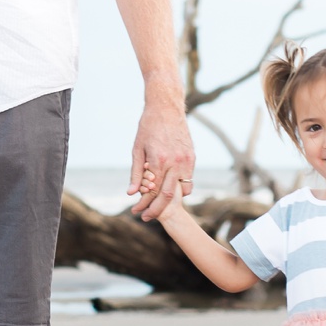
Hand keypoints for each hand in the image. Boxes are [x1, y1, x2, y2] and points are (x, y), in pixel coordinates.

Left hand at [128, 94, 195, 220]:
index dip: (144, 204)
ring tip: (158, 204)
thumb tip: (132, 193)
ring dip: (171, 200)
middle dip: (157, 209)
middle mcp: (175, 162)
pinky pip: (189, 180)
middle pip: (168, 195)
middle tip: (147, 217)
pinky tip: (168, 187)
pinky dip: (179, 188)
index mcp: (159, 160)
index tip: (137, 211)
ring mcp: (186, 160)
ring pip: (182, 190)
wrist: (167, 108)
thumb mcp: (137, 149)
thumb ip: (136, 173)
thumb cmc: (148, 127)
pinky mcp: (192, 157)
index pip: (152, 191)